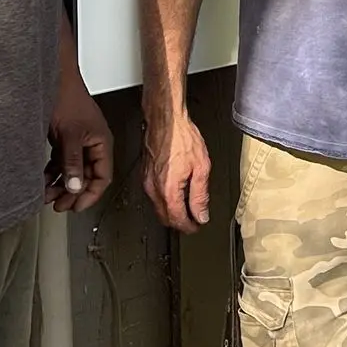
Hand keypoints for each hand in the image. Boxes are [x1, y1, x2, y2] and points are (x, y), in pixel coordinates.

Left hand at [47, 70, 112, 213]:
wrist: (54, 78)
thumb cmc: (67, 98)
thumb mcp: (70, 135)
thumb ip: (73, 163)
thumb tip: (75, 187)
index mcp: (102, 143)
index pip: (102, 177)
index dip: (90, 194)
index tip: (75, 206)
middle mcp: (92, 145)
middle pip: (87, 177)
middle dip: (72, 192)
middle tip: (59, 205)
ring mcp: (78, 142)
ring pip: (72, 172)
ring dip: (60, 185)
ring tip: (46, 195)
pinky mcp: (65, 139)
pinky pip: (61, 162)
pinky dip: (52, 172)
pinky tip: (42, 180)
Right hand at [142, 110, 210, 232]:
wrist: (165, 119)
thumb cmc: (182, 137)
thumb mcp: (201, 167)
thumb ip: (200, 195)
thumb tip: (201, 214)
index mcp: (168, 190)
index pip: (177, 219)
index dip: (189, 227)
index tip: (197, 225)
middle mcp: (154, 189)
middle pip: (165, 218)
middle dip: (180, 222)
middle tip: (194, 219)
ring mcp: (147, 181)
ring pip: (158, 208)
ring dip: (172, 212)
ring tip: (187, 207)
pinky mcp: (145, 174)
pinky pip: (154, 196)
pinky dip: (165, 200)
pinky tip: (175, 194)